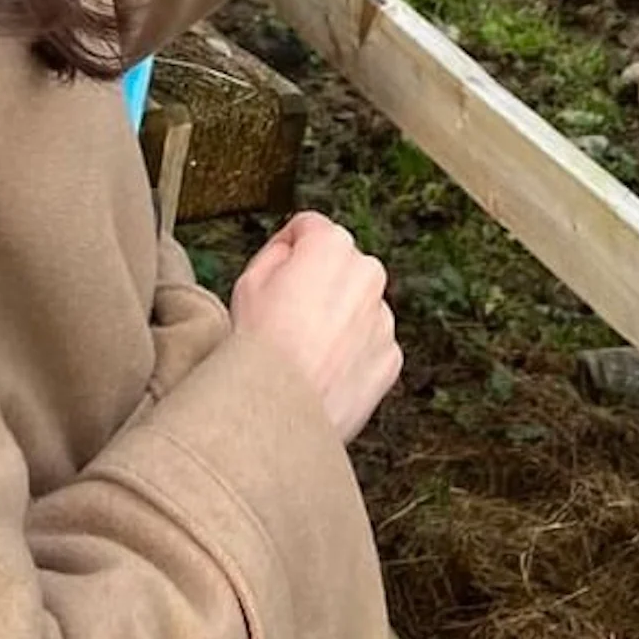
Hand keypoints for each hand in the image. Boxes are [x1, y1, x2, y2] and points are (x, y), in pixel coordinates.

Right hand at [229, 212, 401, 444]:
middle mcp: (367, 274)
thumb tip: (291, 251)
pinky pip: (370, 346)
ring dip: (339, 320)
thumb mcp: (248, 280)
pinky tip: (323, 370)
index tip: (277, 272)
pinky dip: (352, 355)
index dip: (286, 249)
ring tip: (304, 351)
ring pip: (358, 308)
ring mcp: (382, 317)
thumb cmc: (260, 347)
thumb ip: (277, 252)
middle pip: (340, 268)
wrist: (280, 410)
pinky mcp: (390, 356)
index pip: (310, 229)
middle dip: (318, 284)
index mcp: (332, 246)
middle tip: (286, 316)